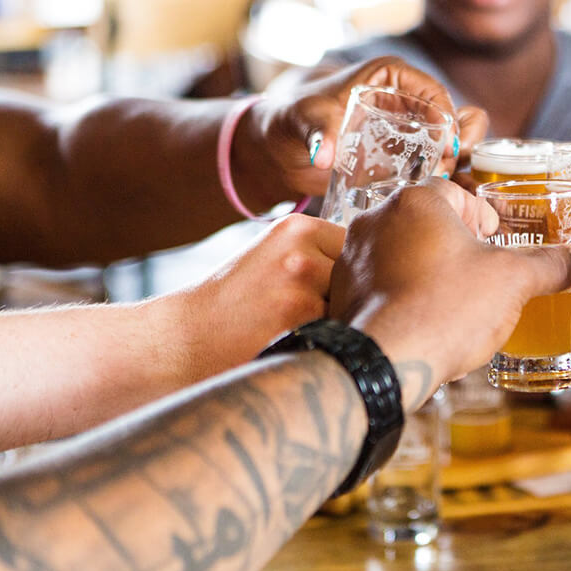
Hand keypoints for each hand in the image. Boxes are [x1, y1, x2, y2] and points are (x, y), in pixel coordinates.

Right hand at [162, 214, 344, 385]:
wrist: (188, 338)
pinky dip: (326, 342)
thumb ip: (322, 255)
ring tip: (298, 329)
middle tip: (307, 316)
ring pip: (354, 307)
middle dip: (346, 299)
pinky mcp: (299, 322)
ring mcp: (301, 286)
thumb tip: (383, 267)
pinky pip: (339, 333)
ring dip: (339, 323)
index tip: (323, 291)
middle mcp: (302, 252)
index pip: (358, 248)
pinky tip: (296, 343)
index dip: (350, 276)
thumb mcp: (276, 257)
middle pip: (362, 279)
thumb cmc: (238, 302)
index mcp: (298, 228)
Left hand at [236, 56, 486, 205]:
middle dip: (463, 144)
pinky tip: (440, 200)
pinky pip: (440, 166)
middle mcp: (407, 101)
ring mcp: (411, 131)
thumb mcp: (301, 121)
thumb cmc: (290, 121)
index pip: (435, 93)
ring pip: (456, 143)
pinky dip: (447, 182)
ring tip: (445, 188)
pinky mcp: (407, 158)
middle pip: (457, 116)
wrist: (280, 150)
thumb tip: (324, 155)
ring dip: (460, 166)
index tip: (448, 150)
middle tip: (448, 171)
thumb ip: (315, 132)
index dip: (449, 119)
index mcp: (391, 77)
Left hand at [329, 179, 570, 406]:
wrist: (385, 362)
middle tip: (481, 274)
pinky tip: (424, 321)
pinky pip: (379, 284)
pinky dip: (401, 296)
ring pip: (401, 253)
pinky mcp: (341, 293)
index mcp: (417, 201)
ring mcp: (353, 257)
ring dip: (427, 270)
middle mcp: (377, 219)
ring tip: (454, 302)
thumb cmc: (447, 308)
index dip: (483, 217)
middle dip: (456, 246)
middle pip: (427, 223)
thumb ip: (549, 265)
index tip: (497, 241)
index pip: (457, 195)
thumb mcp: (513, 282)